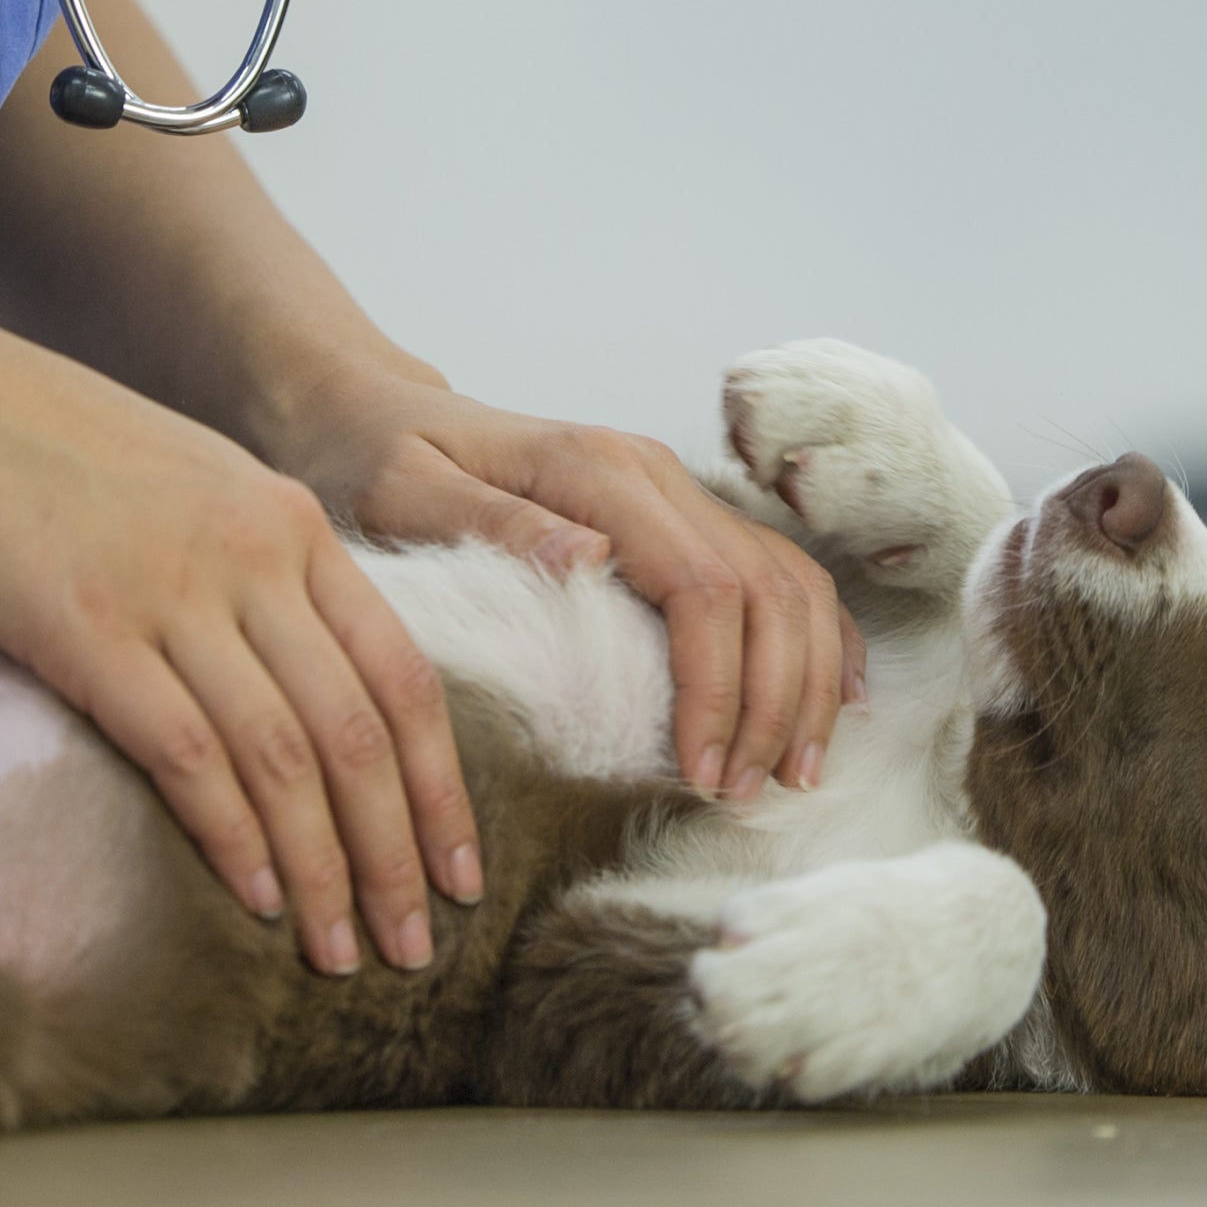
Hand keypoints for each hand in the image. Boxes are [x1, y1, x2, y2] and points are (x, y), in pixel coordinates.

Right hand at [0, 304, 479, 976]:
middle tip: (416, 944)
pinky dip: (232, 835)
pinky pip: (187, 752)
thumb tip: (324, 681)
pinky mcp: (93, 632)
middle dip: (398, 849)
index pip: (401, 674)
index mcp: (297, 529)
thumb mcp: (213, 494)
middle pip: (360, 728)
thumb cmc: (84, 457)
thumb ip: (276, 576)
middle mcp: (257, 560)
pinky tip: (256, 899)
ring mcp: (178, 594)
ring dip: (322, 867)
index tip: (461, 866)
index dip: (441, 782)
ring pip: (286, 754)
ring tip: (343, 950)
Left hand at [275, 358, 868, 799]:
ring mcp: (673, 488)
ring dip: (806, 677)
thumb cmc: (375, 461)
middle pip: (764, 589)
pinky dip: (816, 634)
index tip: (702, 774)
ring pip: (787, 578)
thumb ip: (493, 524)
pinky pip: (777, 568)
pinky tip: (831, 697)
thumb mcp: (403, 492)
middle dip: (773, 700)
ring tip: (793, 771)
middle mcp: (652, 471)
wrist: (374, 412)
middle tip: (751, 794)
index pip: (701, 587)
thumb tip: (593, 558)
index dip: (718, 688)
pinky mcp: (678, 511)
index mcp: (596, 470)